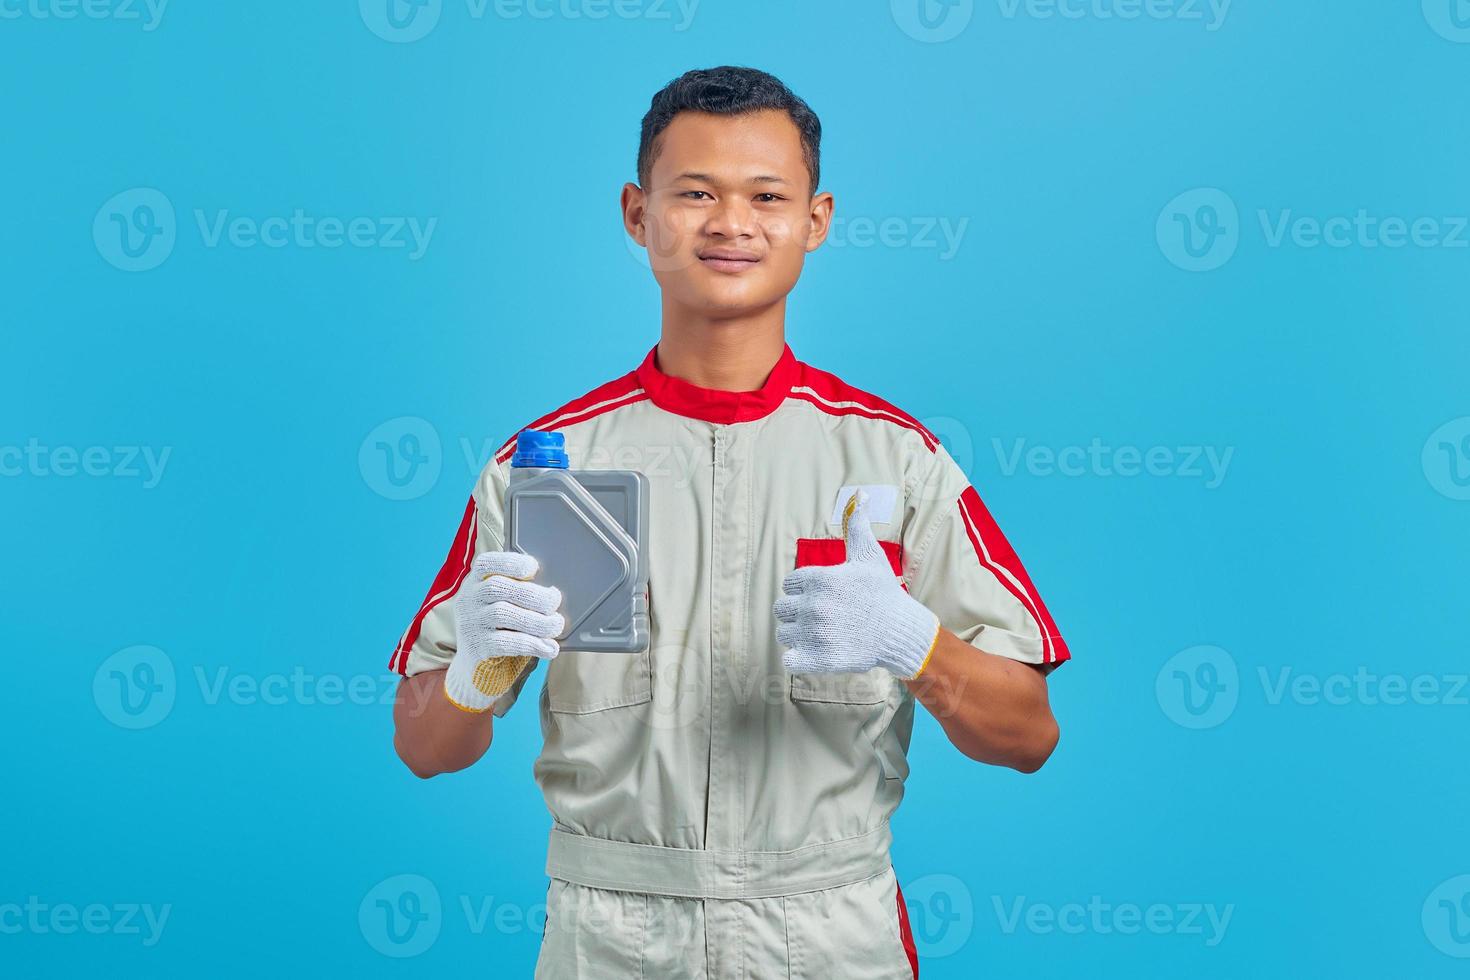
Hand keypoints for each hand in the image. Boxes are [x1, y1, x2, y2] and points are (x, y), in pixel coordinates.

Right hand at [444, 551, 564, 712]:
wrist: (477, 672)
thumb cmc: (500, 630)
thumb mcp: (506, 607)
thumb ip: (521, 595)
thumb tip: (554, 593)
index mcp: (475, 583)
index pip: (486, 563)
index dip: (510, 562)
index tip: (534, 567)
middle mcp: (468, 600)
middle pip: (498, 587)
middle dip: (532, 593)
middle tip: (555, 601)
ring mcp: (470, 624)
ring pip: (502, 613)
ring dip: (535, 619)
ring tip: (556, 625)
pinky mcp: (476, 648)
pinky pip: (505, 642)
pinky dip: (531, 644)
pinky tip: (549, 648)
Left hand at [774, 489, 939, 679]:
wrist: (901, 632)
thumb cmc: (883, 593)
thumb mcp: (869, 556)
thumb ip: (856, 527)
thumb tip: (859, 495)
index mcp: (819, 579)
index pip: (789, 584)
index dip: (802, 590)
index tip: (823, 595)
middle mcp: (812, 605)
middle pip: (782, 609)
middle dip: (797, 612)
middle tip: (823, 615)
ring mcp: (813, 634)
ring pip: (783, 634)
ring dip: (797, 635)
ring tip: (821, 633)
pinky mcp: (816, 659)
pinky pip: (788, 659)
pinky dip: (798, 658)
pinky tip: (816, 651)